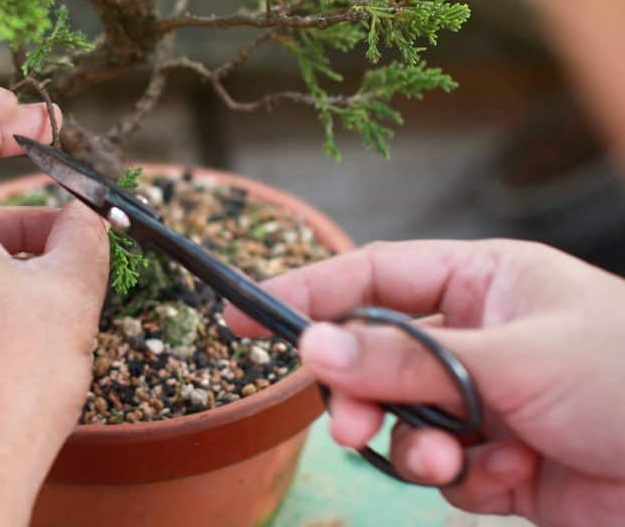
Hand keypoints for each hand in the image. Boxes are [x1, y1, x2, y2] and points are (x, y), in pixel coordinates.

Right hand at [226, 239, 624, 526]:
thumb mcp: (514, 356)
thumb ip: (408, 356)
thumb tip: (314, 347)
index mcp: (482, 281)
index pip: (371, 276)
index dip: (305, 293)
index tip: (243, 316)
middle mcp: (476, 337)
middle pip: (375, 357)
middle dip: (361, 393)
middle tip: (349, 423)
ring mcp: (486, 402)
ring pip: (401, 420)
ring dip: (411, 445)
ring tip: (440, 462)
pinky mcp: (500, 463)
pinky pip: (440, 470)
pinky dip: (456, 479)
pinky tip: (501, 478)